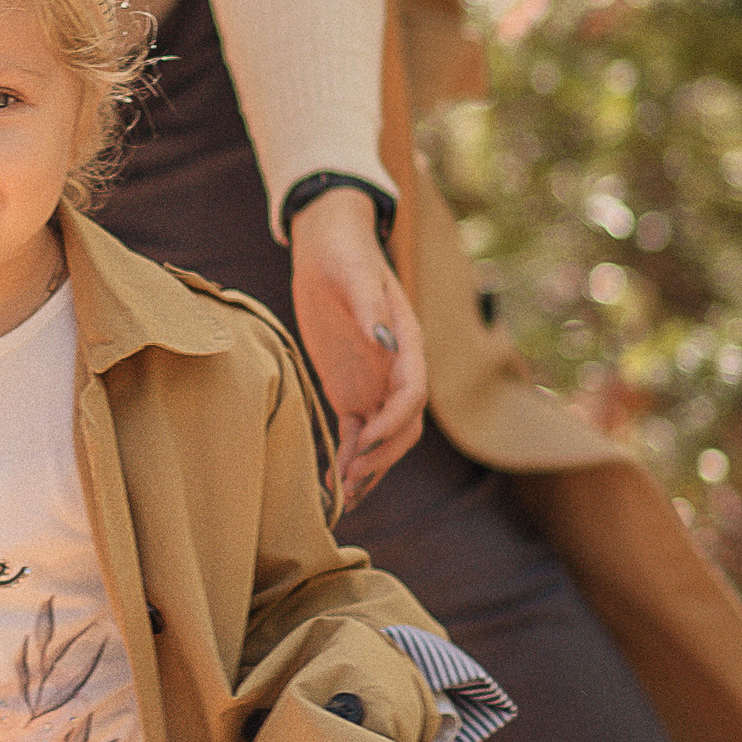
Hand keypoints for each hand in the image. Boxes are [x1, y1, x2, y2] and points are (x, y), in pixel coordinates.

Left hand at [287, 187, 426, 513]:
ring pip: (382, 438)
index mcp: (408, 344)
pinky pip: (356, 433)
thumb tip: (385, 341)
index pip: (413, 394)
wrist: (327, 248)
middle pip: (403, 426)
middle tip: (350, 476)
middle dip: (381, 454)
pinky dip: (349, 457)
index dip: (395, 421)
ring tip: (343, 492)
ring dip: (368, 465)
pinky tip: (333, 481)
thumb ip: (370, 308)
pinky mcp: (351, 391)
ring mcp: (375, 384)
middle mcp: (397, 370)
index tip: (367, 439)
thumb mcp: (355, 274)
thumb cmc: (345, 255)